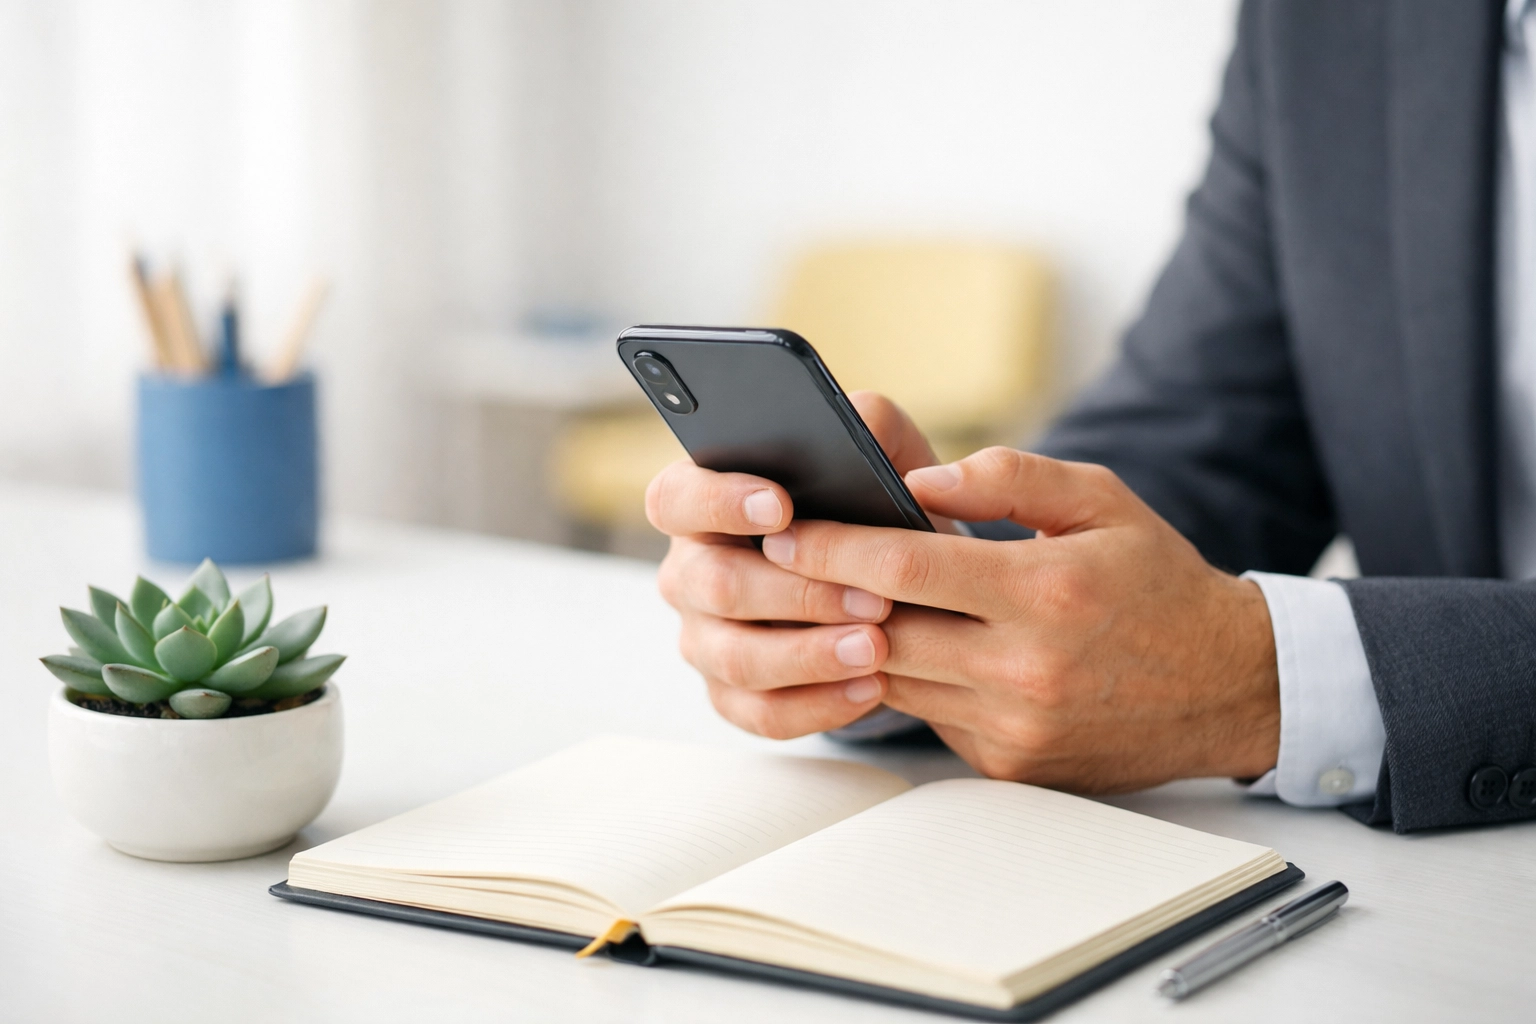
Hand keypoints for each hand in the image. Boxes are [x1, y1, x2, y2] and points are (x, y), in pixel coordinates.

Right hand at [648, 392, 942, 737]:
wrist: (898, 588)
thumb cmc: (872, 510)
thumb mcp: (879, 455)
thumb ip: (867, 423)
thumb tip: (860, 427)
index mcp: (702, 503)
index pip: (676, 498)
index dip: (721, 501)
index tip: (784, 505)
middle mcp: (688, 572)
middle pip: (715, 586)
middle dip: (796, 593)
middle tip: (871, 597)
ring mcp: (704, 638)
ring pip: (736, 658)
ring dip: (810, 655)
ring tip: (877, 648)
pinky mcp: (733, 695)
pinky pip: (762, 713)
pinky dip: (819, 706)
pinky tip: (872, 689)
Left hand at [762, 447, 1280, 791]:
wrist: (1229, 688)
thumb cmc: (1158, 582)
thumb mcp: (1101, 501)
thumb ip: (1008, 478)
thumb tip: (917, 479)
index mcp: (1045, 589)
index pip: (906, 565)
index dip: (832, 546)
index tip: (782, 530)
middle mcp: (1025, 666)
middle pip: (882, 629)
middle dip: (817, 596)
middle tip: (772, 565)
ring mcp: (1015, 724)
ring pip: (893, 680)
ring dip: (847, 642)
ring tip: (812, 600)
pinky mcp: (1010, 763)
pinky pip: (927, 716)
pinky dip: (901, 680)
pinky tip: (886, 643)